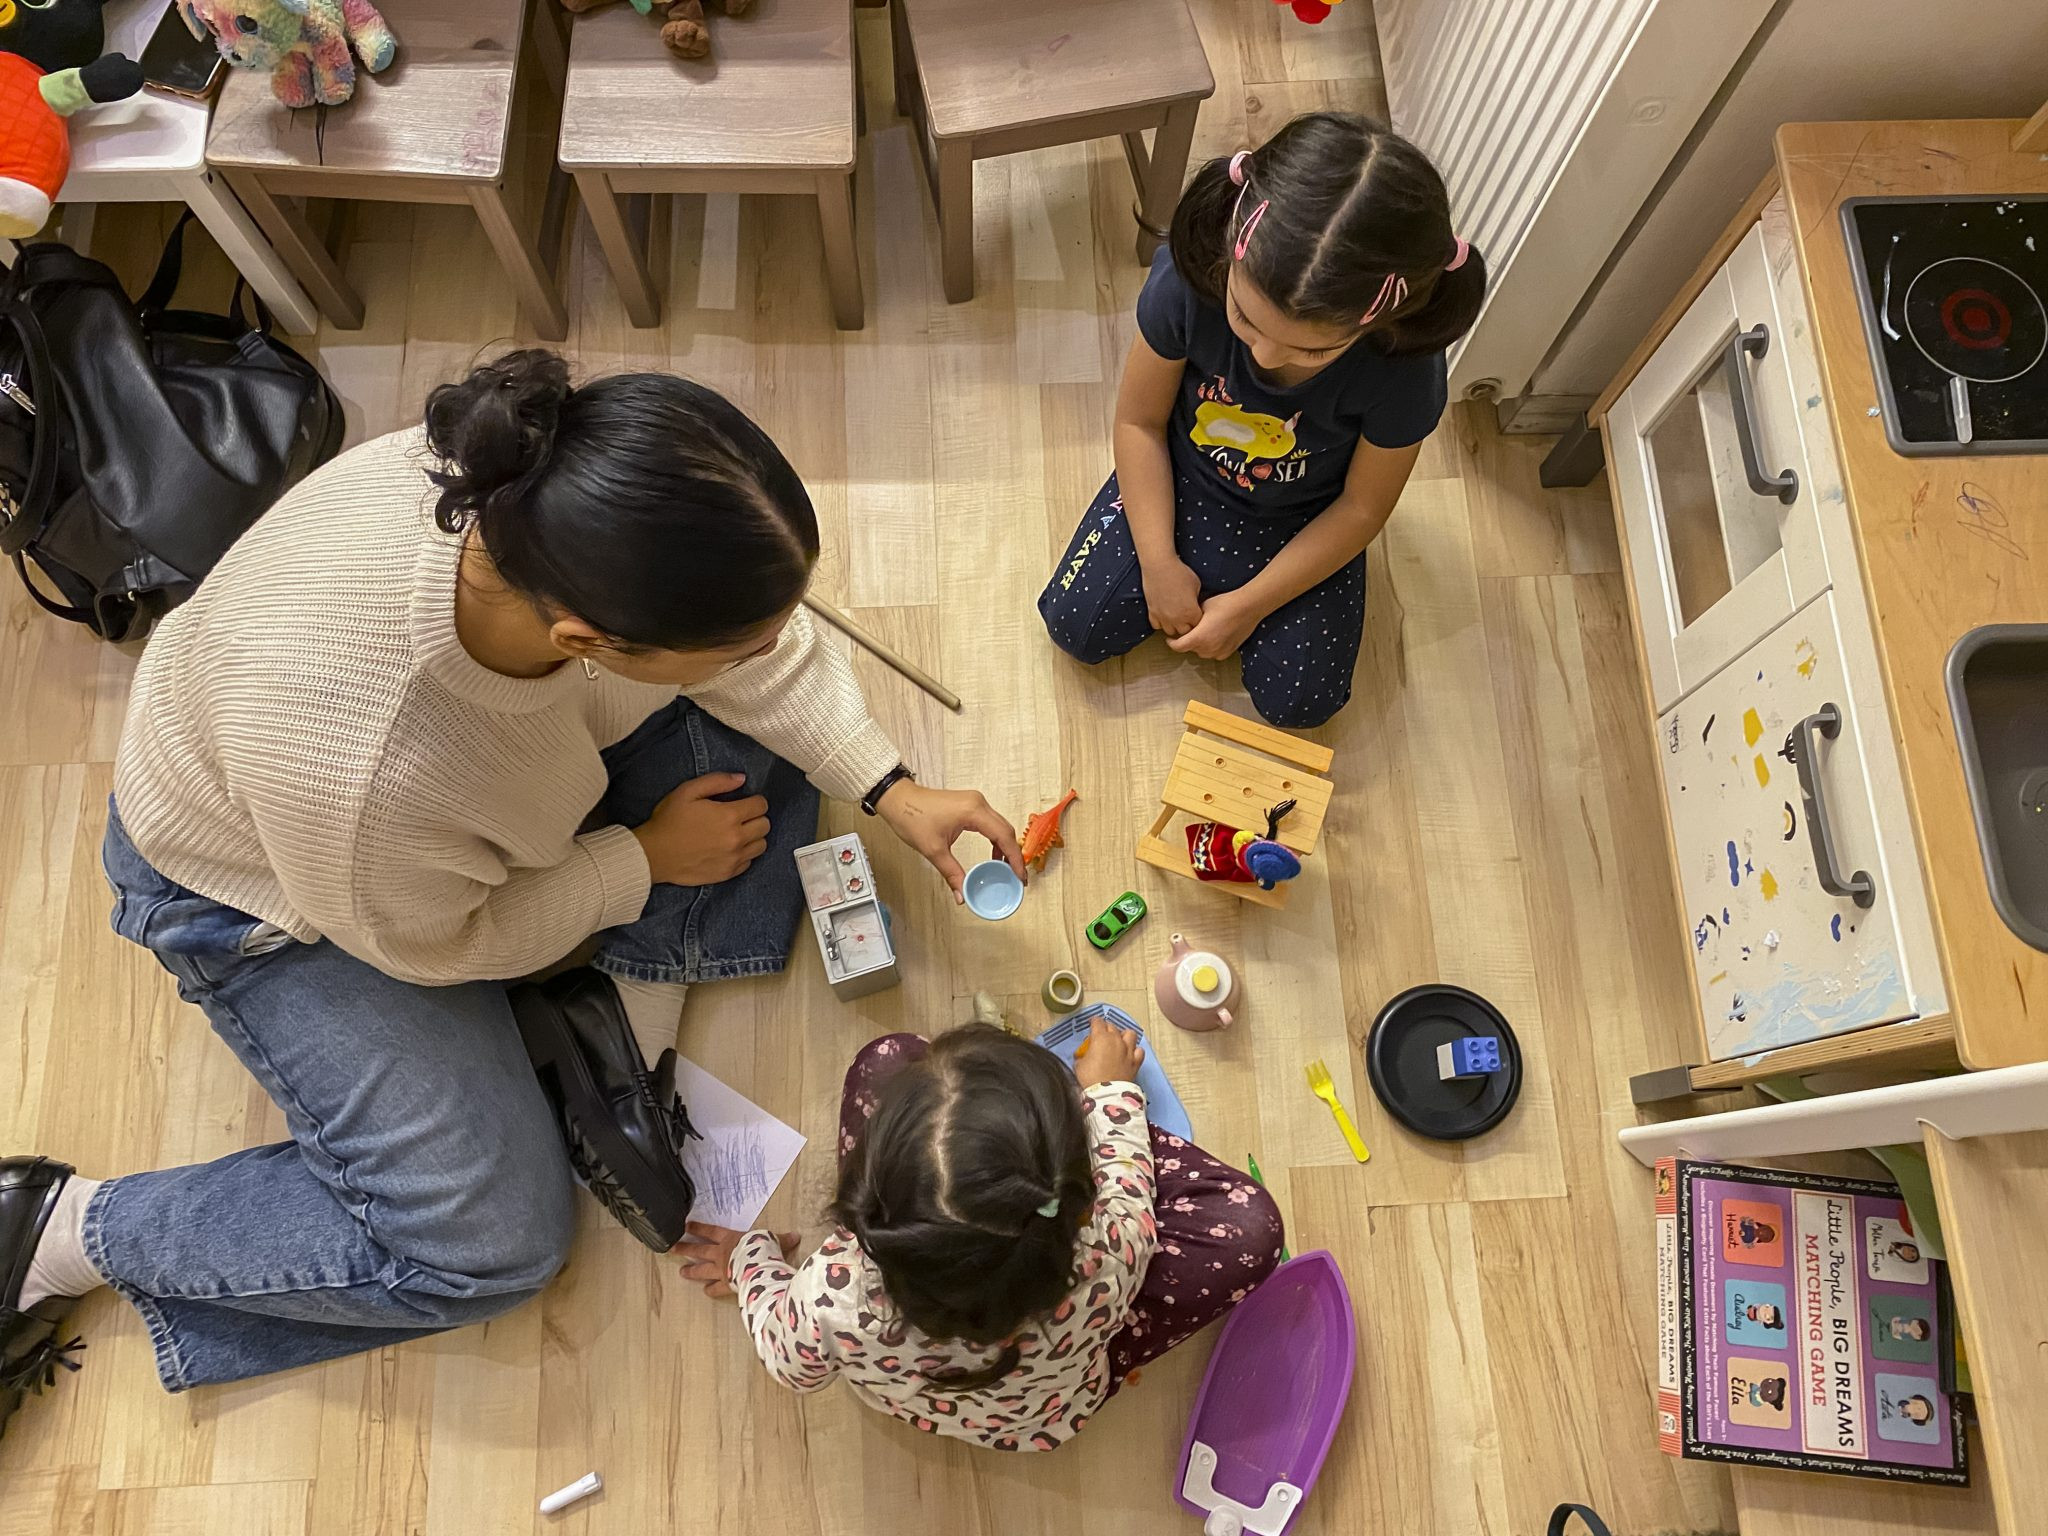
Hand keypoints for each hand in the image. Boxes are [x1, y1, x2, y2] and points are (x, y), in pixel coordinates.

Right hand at [631, 773, 769, 886]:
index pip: (761, 805)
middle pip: (765, 825)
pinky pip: (749, 862)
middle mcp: (736, 839)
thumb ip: (717, 781)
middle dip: (756, 817)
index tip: (745, 801)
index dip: (754, 800)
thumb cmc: (668, 821)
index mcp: (729, 816)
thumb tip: (741, 779)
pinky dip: (744, 854)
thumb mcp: (688, 791)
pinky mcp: (727, 873)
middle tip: (741, 816)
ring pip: (761, 845)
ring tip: (737, 832)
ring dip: (754, 836)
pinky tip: (729, 848)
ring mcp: (733, 858)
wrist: (654, 854)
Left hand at [674, 1222, 799, 1299]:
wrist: (759, 1267)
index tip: (685, 1226)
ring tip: (681, 1271)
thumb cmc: (764, 1250)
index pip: (711, 1232)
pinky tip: (705, 1292)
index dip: (698, 1228)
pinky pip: (715, 1288)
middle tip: (672, 1248)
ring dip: (691, 1270)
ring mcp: (721, 1270)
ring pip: (702, 1270)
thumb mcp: (774, 1239)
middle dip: (685, 1249)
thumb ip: (782, 1239)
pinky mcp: (725, 1285)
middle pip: (699, 1251)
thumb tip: (796, 1235)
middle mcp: (721, 1254)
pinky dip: (710, 1290)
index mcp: (730, 1239)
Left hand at [874, 780, 1025, 903]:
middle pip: (1006, 830)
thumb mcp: (933, 850)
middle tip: (1017, 877)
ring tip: (1007, 869)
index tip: (1020, 877)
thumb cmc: (912, 817)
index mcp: (974, 811)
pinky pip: (991, 822)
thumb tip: (962, 895)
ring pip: (1000, 826)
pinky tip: (993, 855)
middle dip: (1014, 854)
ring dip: (1005, 847)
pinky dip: (995, 839)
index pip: (1004, 836)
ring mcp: (975, 802)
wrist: (898, 799)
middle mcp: (979, 803)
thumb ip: (952, 874)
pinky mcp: (970, 804)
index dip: (1015, 859)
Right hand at [1073, 1014, 1144, 1089]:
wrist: (1106, 1094)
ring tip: (1119, 1039)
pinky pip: (1139, 1050)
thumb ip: (1082, 1055)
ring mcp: (1128, 1050)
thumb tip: (1083, 1055)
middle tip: (1101, 1034)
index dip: (1093, 1021)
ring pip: (1129, 1034)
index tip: (1091, 1023)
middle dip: (1106, 1027)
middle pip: (1112, 1026)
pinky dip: (1135, 1050)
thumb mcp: (1079, 1064)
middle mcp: (1116, 1040)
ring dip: (1123, 1034)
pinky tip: (1130, 1053)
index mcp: (1101, 1038)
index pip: (1097, 1022)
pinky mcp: (1136, 1062)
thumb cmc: (1090, 1078)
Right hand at [1142, 558, 1203, 637]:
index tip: (1198, 614)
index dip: (1199, 620)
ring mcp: (1163, 617)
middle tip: (1188, 617)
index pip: (1198, 625)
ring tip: (1176, 618)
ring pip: (1170, 631)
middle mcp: (1177, 619)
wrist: (1160, 566)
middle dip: (1187, 626)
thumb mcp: (1196, 584)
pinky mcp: (1152, 612)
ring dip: (1174, 626)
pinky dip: (1161, 623)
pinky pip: (1156, 625)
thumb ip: (1196, 598)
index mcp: (1191, 612)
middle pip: (1185, 632)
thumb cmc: (1180, 573)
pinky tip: (1164, 615)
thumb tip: (1194, 602)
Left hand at [1166, 590, 1262, 660]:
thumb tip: (1184, 621)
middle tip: (1190, 630)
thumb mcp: (1202, 607)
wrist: (1248, 607)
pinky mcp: (1229, 652)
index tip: (1170, 638)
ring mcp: (1219, 651)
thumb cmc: (1225, 604)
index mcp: (1198, 637)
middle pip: (1190, 649)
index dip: (1171, 643)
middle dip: (1187, 641)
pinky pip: (1214, 653)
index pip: (1178, 647)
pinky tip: (1215, 635)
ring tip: (1203, 632)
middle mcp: (1208, 648)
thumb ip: (1191, 619)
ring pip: (1202, 652)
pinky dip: (1211, 647)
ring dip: (1199, 645)